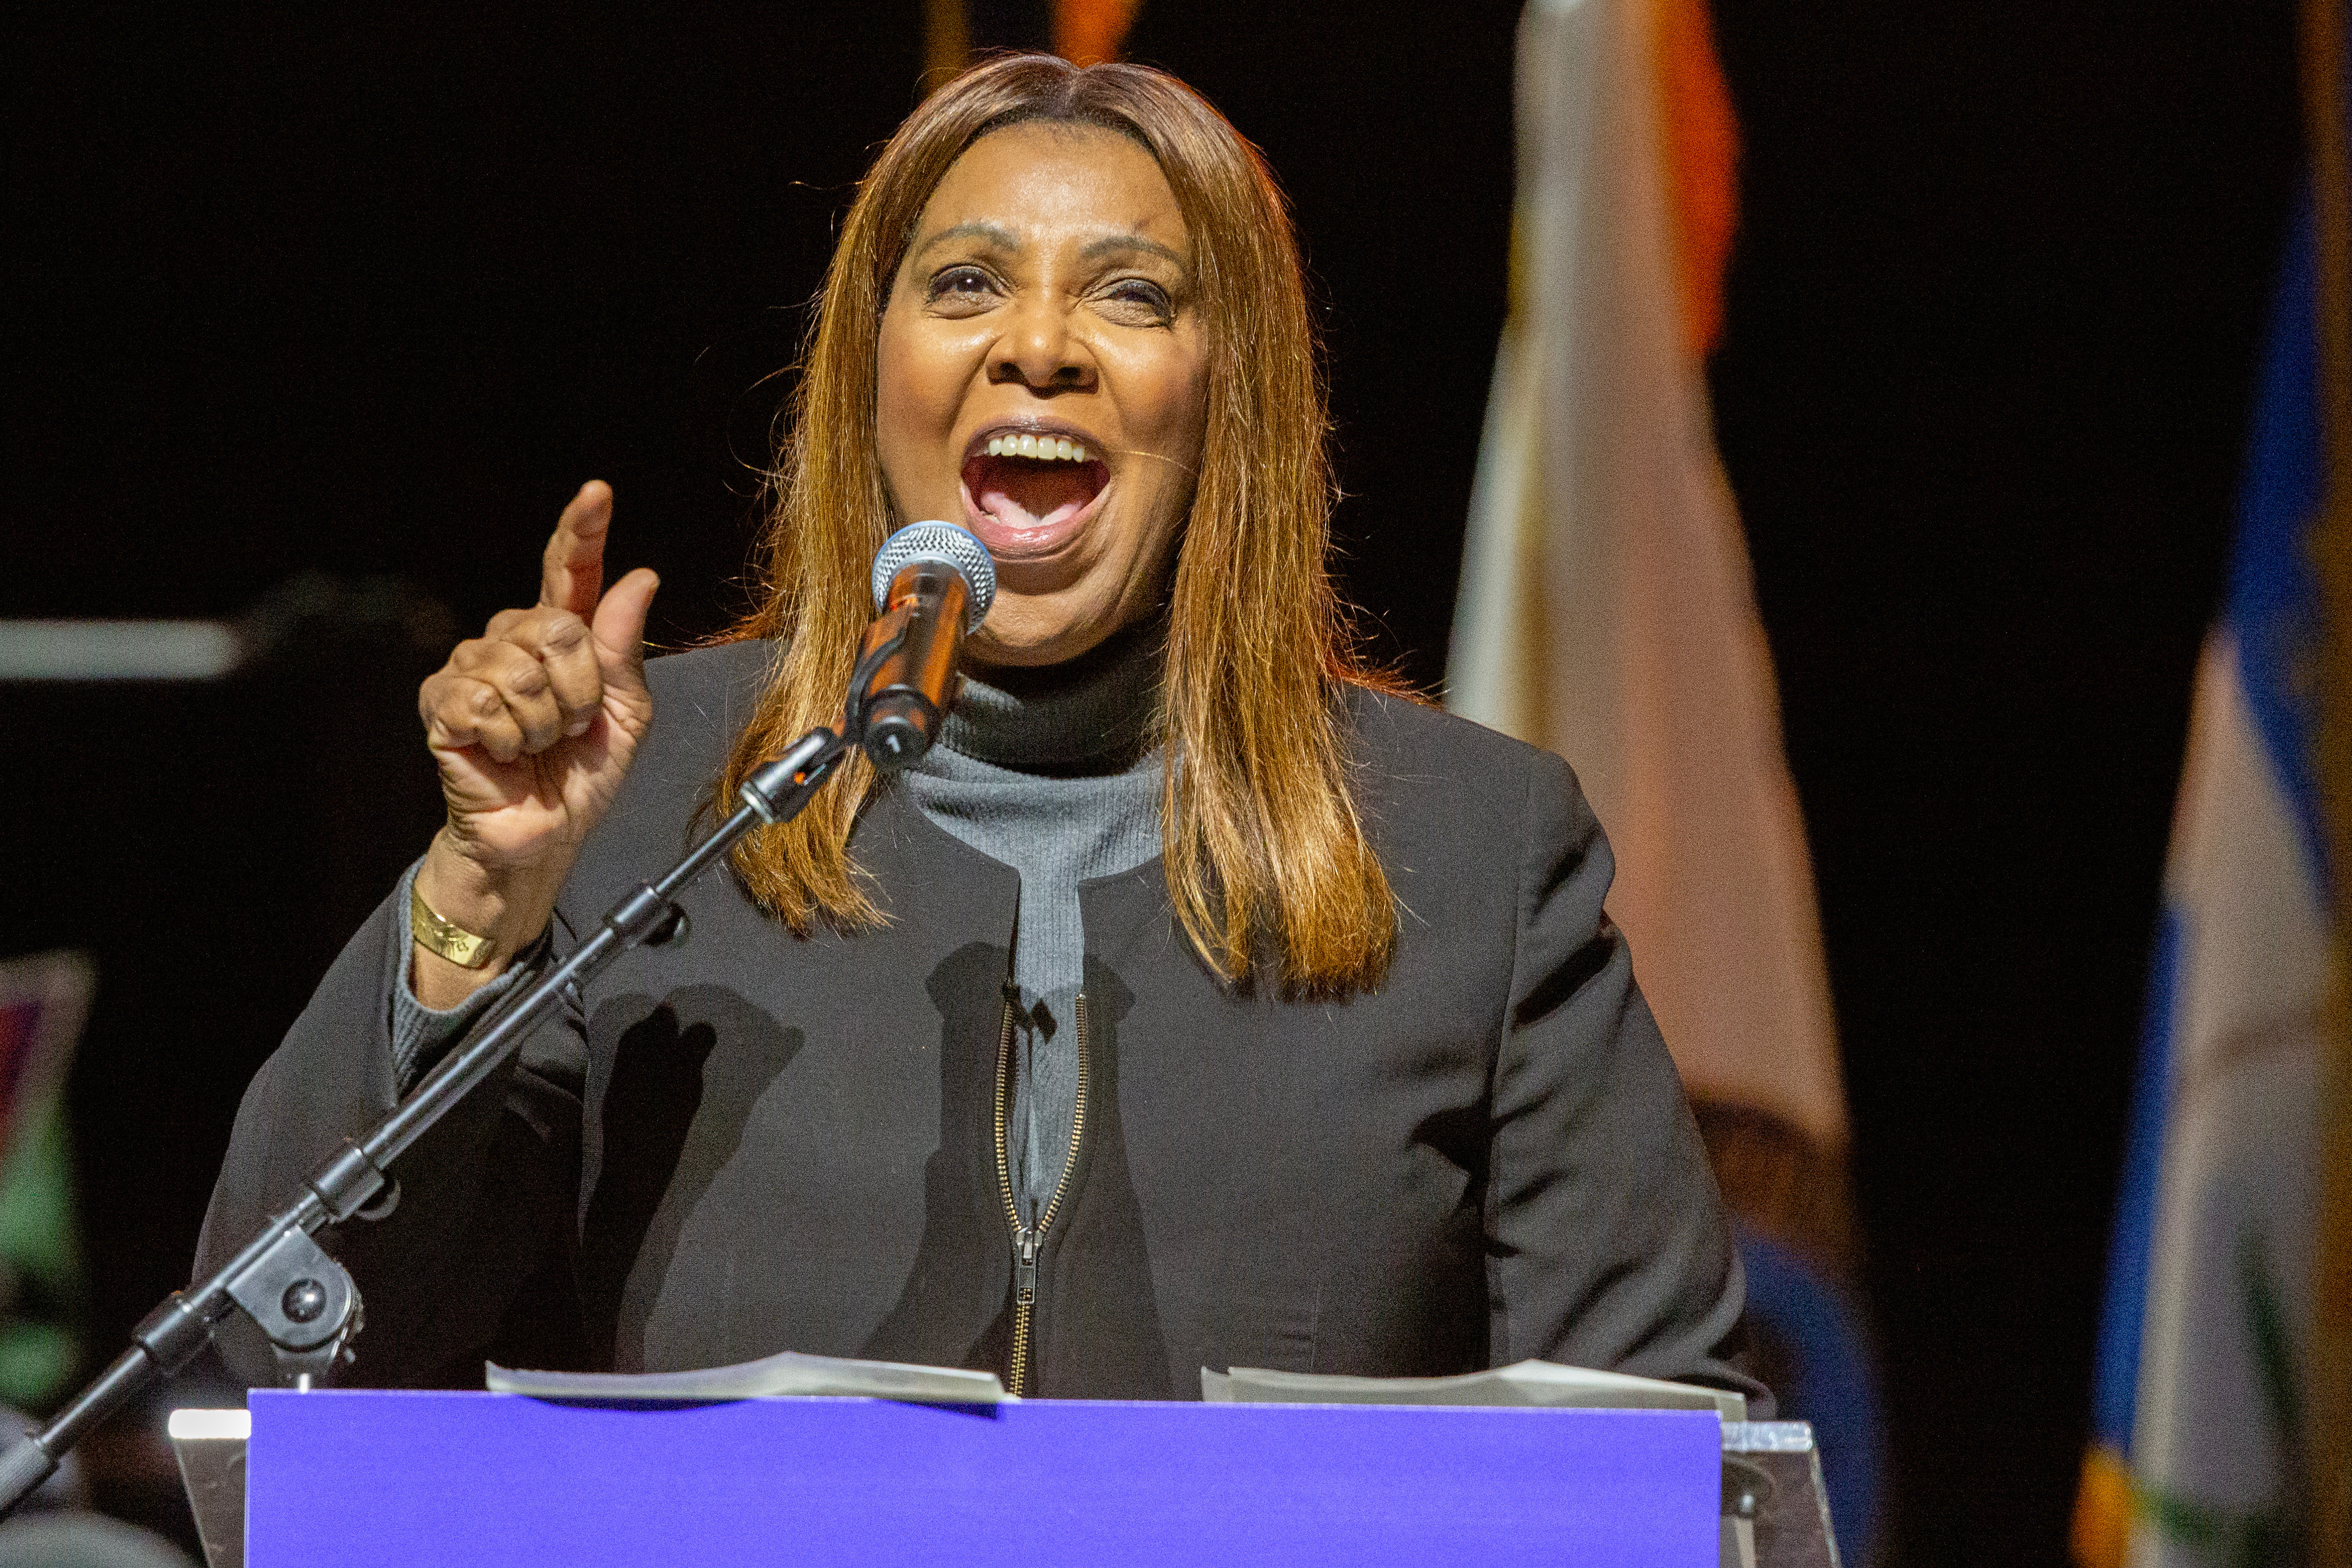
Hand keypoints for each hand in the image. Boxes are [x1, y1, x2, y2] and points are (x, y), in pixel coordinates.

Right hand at [410, 481, 657, 1002]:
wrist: (544, 836)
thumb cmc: (581, 776)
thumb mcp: (627, 716)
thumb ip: (626, 649)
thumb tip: (639, 577)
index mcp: (562, 640)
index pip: (569, 571)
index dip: (581, 532)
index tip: (597, 493)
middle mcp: (511, 641)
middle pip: (554, 626)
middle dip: (580, 689)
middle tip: (574, 727)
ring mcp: (472, 668)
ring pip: (521, 667)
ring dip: (546, 720)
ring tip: (539, 746)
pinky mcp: (444, 703)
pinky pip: (486, 701)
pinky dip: (509, 738)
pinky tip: (505, 755)